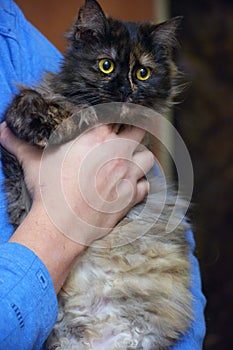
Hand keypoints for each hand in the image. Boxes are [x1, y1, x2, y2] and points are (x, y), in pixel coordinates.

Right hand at [0, 121, 153, 290]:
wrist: (60, 224)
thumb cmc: (49, 190)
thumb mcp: (33, 161)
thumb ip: (20, 143)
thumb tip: (1, 130)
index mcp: (96, 137)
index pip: (115, 116)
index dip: (117, 117)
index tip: (116, 119)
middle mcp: (116, 152)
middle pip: (139, 132)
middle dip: (135, 132)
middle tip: (127, 138)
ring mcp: (126, 174)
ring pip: (148, 158)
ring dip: (141, 159)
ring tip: (131, 163)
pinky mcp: (130, 196)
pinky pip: (145, 186)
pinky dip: (140, 186)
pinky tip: (130, 187)